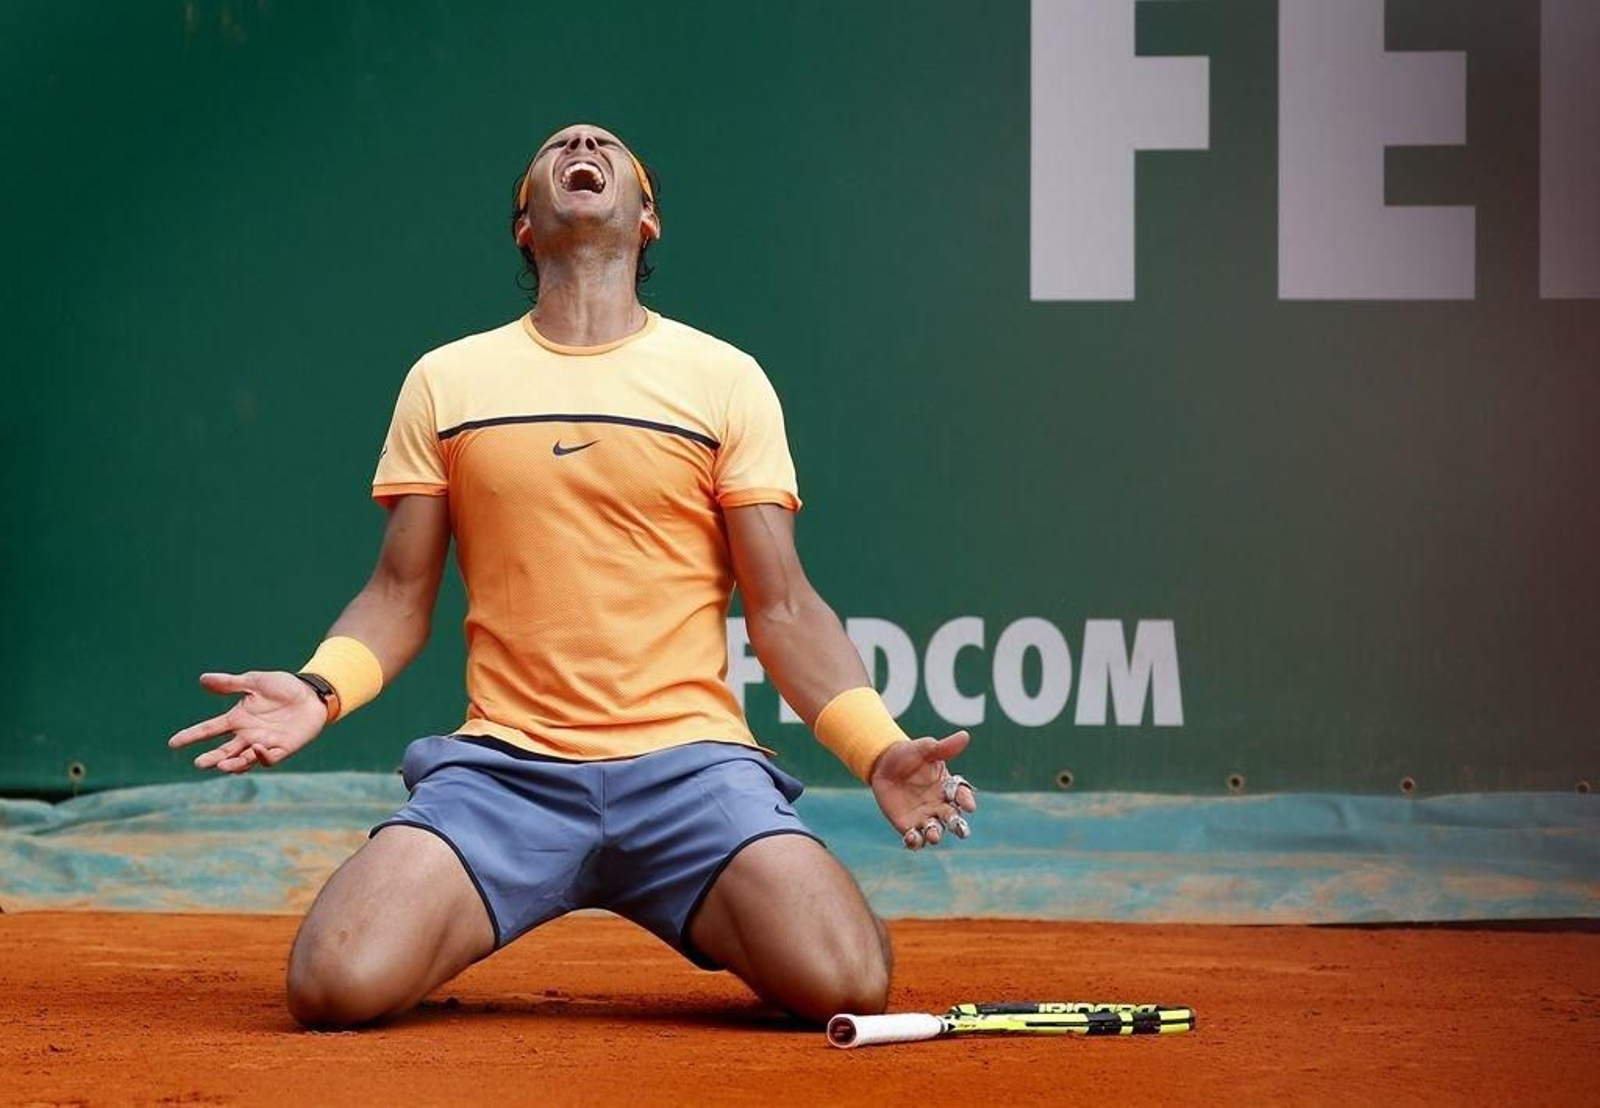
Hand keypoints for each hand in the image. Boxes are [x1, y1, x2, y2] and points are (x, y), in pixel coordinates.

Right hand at [167, 671, 327, 772]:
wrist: (311, 693)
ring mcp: (264, 743)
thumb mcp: (254, 682)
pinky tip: (257, 749)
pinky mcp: (283, 748)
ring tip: (222, 765)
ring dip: (234, 763)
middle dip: (212, 758)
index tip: (173, 743)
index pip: (209, 730)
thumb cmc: (283, 687)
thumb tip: (202, 679)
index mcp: (237, 719)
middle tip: (199, 763)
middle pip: (224, 751)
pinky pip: (270, 758)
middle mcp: (247, 735)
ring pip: (244, 760)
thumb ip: (230, 684)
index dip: (191, 736)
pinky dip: (262, 757)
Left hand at [867, 730, 977, 849]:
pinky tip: (912, 838)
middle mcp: (940, 805)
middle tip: (961, 830)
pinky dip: (915, 841)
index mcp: (948, 786)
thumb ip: (943, 747)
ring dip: (936, 835)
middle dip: (958, 826)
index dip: (967, 800)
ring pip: (935, 831)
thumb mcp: (925, 748)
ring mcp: (924, 817)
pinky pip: (914, 838)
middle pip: (954, 818)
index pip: (962, 794)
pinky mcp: (907, 826)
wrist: (884, 764)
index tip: (969, 806)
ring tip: (934, 836)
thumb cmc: (909, 754)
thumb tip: (965, 736)